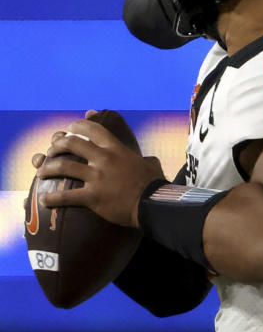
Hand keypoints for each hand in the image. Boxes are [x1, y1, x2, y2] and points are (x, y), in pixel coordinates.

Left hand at [36, 110, 164, 227]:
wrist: (152, 205)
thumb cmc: (153, 186)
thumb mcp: (151, 166)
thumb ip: (147, 160)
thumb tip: (150, 161)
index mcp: (116, 149)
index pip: (92, 129)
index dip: (77, 126)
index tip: (69, 128)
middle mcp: (104, 159)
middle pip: (72, 144)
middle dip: (57, 145)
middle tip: (51, 151)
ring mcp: (97, 177)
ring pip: (63, 166)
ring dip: (48, 168)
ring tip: (41, 173)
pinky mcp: (92, 197)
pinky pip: (65, 196)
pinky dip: (52, 198)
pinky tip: (44, 200)